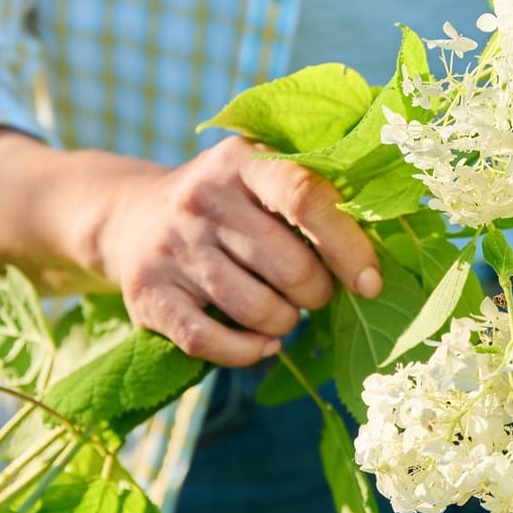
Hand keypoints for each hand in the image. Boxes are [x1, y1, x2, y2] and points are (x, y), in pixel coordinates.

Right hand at [88, 137, 381, 366]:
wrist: (129, 218)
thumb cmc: (228, 204)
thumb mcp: (261, 176)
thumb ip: (315, 197)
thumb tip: (383, 251)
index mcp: (243, 161)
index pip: (306, 198)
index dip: (349, 246)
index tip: (371, 282)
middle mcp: (202, 199)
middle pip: (290, 267)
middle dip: (318, 294)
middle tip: (316, 292)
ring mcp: (172, 248)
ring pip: (257, 310)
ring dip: (287, 322)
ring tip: (286, 311)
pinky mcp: (148, 295)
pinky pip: (212, 342)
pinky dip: (249, 351)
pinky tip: (264, 341)